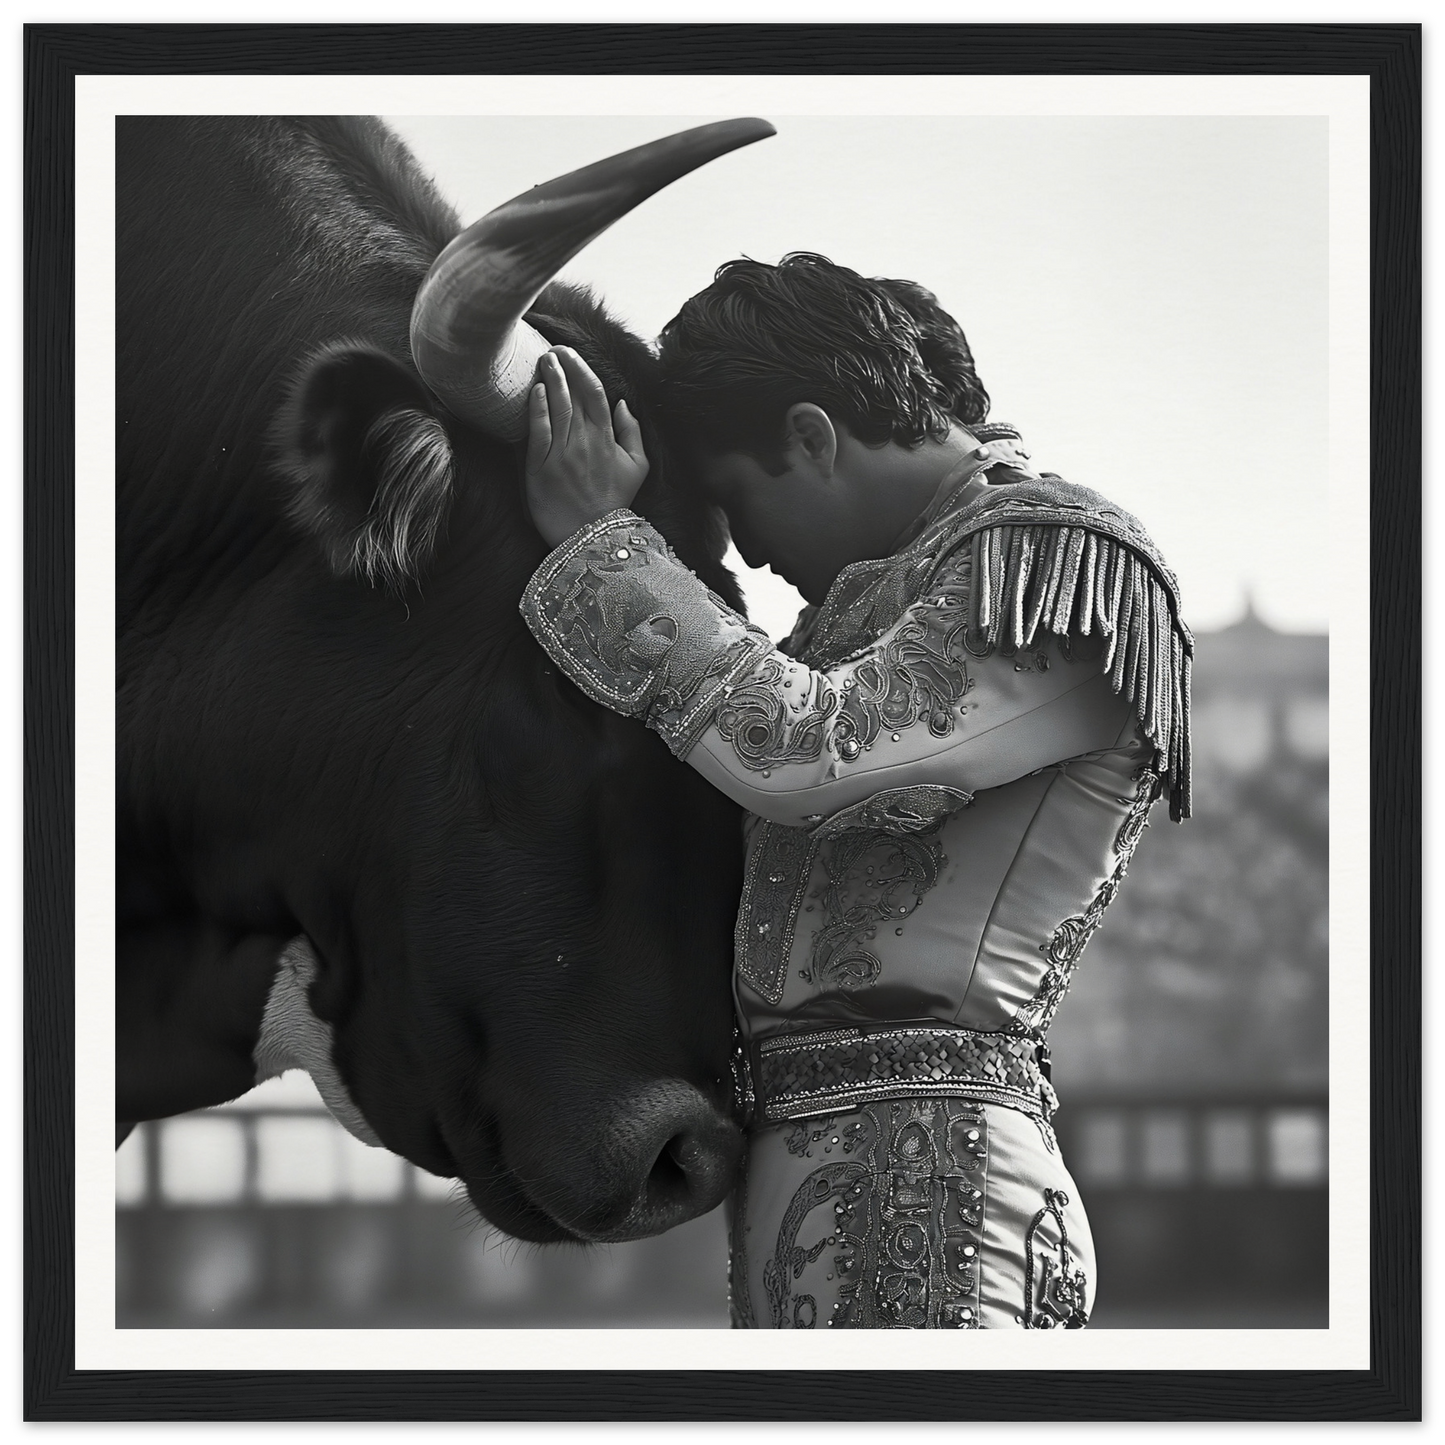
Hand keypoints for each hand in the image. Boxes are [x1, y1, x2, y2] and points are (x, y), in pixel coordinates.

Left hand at [525, 347, 649, 546]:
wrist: (590, 537)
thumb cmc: (613, 502)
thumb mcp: (638, 468)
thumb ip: (633, 433)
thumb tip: (623, 404)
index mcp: (608, 439)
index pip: (594, 393)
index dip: (581, 369)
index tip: (570, 354)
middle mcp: (586, 442)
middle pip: (573, 395)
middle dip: (562, 367)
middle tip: (552, 349)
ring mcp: (563, 454)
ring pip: (557, 407)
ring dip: (550, 379)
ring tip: (542, 360)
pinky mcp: (541, 468)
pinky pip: (539, 431)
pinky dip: (538, 408)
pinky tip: (536, 390)